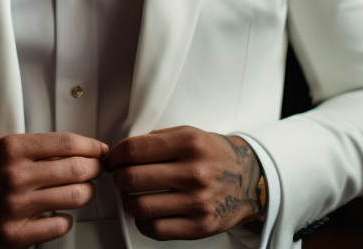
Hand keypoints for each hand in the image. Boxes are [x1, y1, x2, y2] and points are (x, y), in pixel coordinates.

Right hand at [0, 132, 107, 248]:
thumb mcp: (2, 146)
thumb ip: (37, 148)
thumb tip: (79, 149)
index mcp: (12, 148)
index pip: (68, 143)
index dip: (92, 146)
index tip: (99, 150)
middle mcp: (14, 176)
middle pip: (77, 170)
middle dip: (93, 169)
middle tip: (94, 170)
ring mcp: (14, 208)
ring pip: (75, 197)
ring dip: (85, 193)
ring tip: (79, 190)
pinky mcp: (13, 235)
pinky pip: (59, 225)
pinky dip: (66, 219)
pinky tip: (58, 212)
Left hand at [105, 126, 262, 239]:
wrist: (249, 179)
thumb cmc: (216, 156)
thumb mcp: (190, 133)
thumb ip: (157, 139)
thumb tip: (122, 151)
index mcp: (189, 143)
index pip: (133, 150)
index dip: (115, 156)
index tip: (113, 161)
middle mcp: (194, 172)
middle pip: (131, 179)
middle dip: (119, 178)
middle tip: (123, 177)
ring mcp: (197, 201)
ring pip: (139, 206)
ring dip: (129, 201)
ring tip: (135, 195)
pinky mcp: (199, 226)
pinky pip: (154, 229)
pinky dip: (143, 222)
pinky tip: (149, 212)